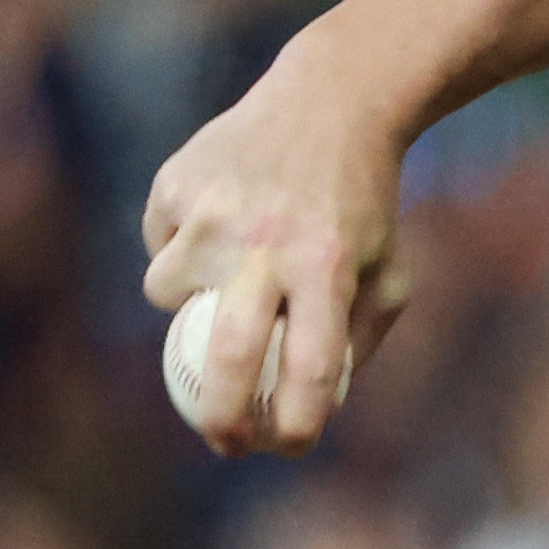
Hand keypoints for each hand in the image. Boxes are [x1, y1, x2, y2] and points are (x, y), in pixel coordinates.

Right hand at [137, 53, 414, 451]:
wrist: (328, 102)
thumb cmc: (361, 205)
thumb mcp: (387, 272)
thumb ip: (356, 341)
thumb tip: (312, 411)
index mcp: (327, 267)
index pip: (310, 367)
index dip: (296, 422)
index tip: (287, 445)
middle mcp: (265, 242)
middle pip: (224, 353)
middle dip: (219, 416)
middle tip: (224, 440)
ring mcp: (212, 213)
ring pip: (169, 296)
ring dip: (188, 303)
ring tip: (229, 270)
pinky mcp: (174, 185)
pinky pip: (160, 247)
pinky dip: (180, 250)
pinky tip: (220, 219)